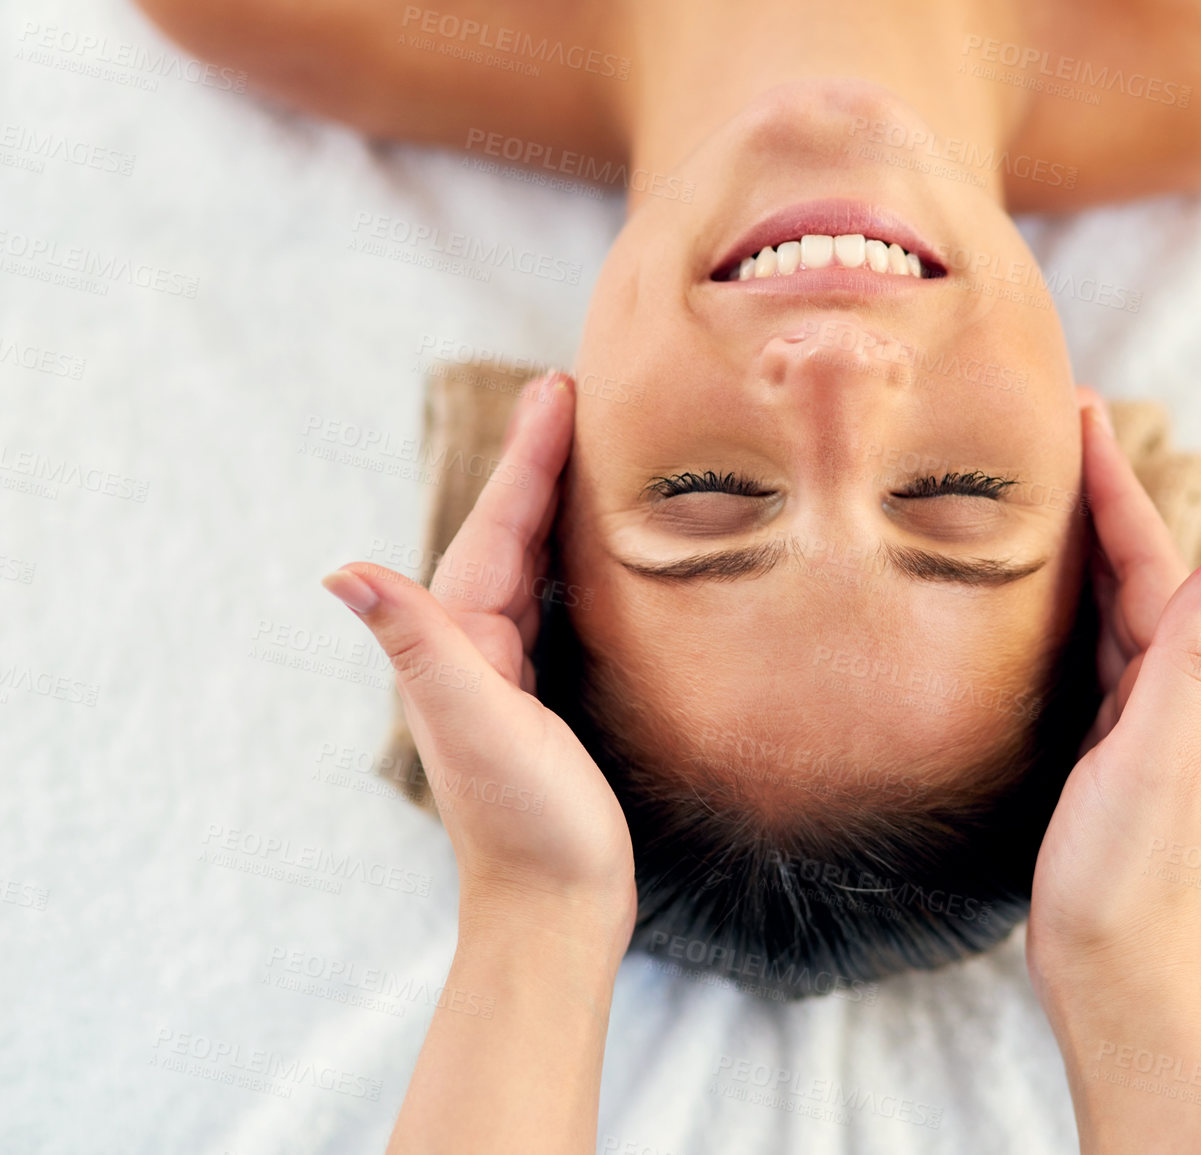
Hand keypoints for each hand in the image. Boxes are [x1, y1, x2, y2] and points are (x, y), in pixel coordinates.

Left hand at [322, 373, 634, 945]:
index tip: (560, 387)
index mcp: (461, 642)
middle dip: (538, 460)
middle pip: (508, 531)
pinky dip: (569, 556)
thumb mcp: (478, 729)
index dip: (526, 456)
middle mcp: (472, 648)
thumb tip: (342, 570)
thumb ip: (421, 646)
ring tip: (586, 445)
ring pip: (530, 560)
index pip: (496, 527)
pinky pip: (551, 599)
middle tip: (575, 390)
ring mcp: (504, 672)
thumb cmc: (529, 827)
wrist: (554, 913)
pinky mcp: (538, 696)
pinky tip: (593, 546)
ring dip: (553, 500)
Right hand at [1026, 394, 1200, 1153]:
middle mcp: (1169, 689)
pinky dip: (1067, 604)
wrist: (1115, 966)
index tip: (1082, 410)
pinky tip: (1039, 601)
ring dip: (1085, 541)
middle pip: (1133, 566)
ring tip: (1045, 489)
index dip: (1116, 482)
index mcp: (1184, 681)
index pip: (1150, 556)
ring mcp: (1136, 719)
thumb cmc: (1129, 873)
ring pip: (1110, 604)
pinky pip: (1088, 649)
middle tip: (1060, 427)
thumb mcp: (1157, 761)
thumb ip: (1190, 666)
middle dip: (1101, 493)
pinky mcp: (1102, 748)